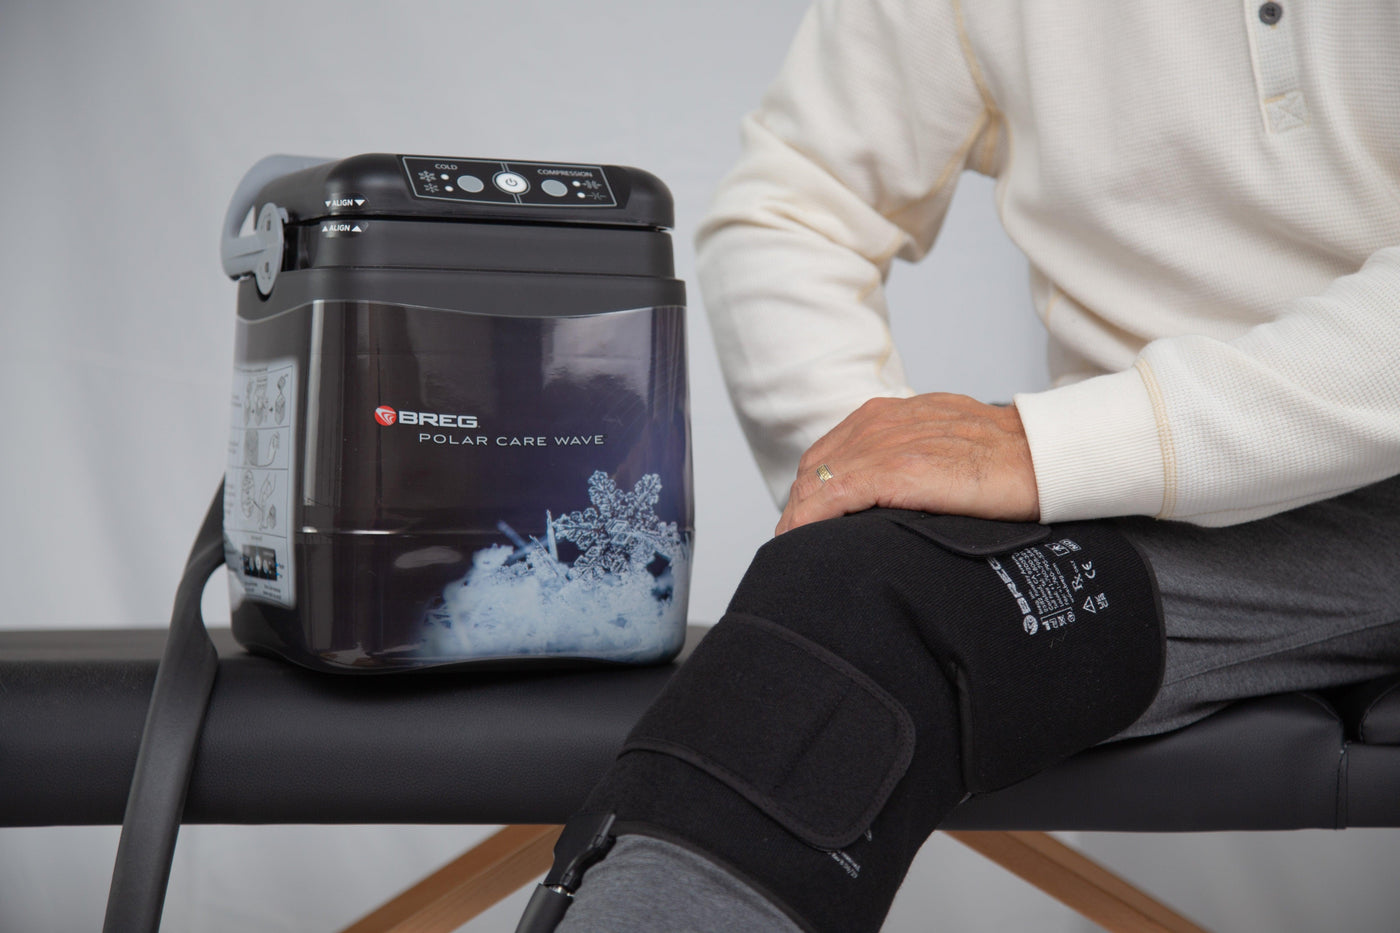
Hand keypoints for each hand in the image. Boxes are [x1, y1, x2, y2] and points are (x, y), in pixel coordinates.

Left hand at [775, 393, 1039, 534]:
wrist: (1045, 456)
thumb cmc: (1006, 459)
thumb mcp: (945, 445)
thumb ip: (911, 459)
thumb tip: (890, 499)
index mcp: (889, 415)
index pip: (829, 455)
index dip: (810, 492)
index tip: (802, 524)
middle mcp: (880, 422)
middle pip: (815, 469)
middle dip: (798, 508)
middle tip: (791, 546)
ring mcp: (886, 443)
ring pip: (817, 482)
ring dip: (797, 518)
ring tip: (792, 551)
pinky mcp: (897, 470)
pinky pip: (833, 495)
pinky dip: (809, 520)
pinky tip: (802, 541)